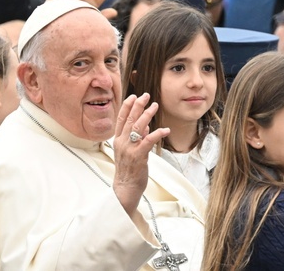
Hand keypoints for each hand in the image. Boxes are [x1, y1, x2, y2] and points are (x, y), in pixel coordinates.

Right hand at [112, 94, 169, 215]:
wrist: (125, 188)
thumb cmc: (129, 170)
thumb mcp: (130, 151)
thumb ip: (137, 138)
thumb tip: (146, 126)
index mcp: (118, 140)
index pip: (121, 119)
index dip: (127, 106)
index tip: (133, 96)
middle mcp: (122, 143)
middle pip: (129, 119)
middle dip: (138, 106)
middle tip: (146, 95)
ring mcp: (129, 149)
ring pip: (138, 127)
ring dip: (147, 115)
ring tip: (155, 106)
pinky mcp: (138, 156)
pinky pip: (148, 141)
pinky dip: (157, 133)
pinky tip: (165, 129)